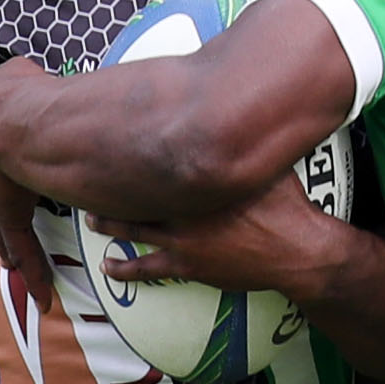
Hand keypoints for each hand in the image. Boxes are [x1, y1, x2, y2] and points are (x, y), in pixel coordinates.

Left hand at [0, 55, 64, 317]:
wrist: (11, 122)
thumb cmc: (23, 93)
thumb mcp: (20, 77)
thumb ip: (26, 78)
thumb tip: (33, 70)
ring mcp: (1, 195)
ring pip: (8, 230)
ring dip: (21, 256)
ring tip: (26, 281)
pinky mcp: (15, 216)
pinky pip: (26, 249)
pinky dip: (35, 273)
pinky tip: (43, 296)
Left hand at [102, 167, 358, 305]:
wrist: (295, 249)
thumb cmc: (286, 205)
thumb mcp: (267, 162)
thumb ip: (247, 144)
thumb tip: (247, 115)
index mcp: (200, 177)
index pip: (157, 159)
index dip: (132, 151)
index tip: (115, 144)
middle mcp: (184, 205)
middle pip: (136, 193)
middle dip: (110, 188)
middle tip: (89, 183)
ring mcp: (183, 238)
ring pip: (134, 229)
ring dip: (110, 224)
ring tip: (91, 220)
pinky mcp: (188, 265)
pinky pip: (147, 268)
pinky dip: (125, 268)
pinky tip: (108, 268)